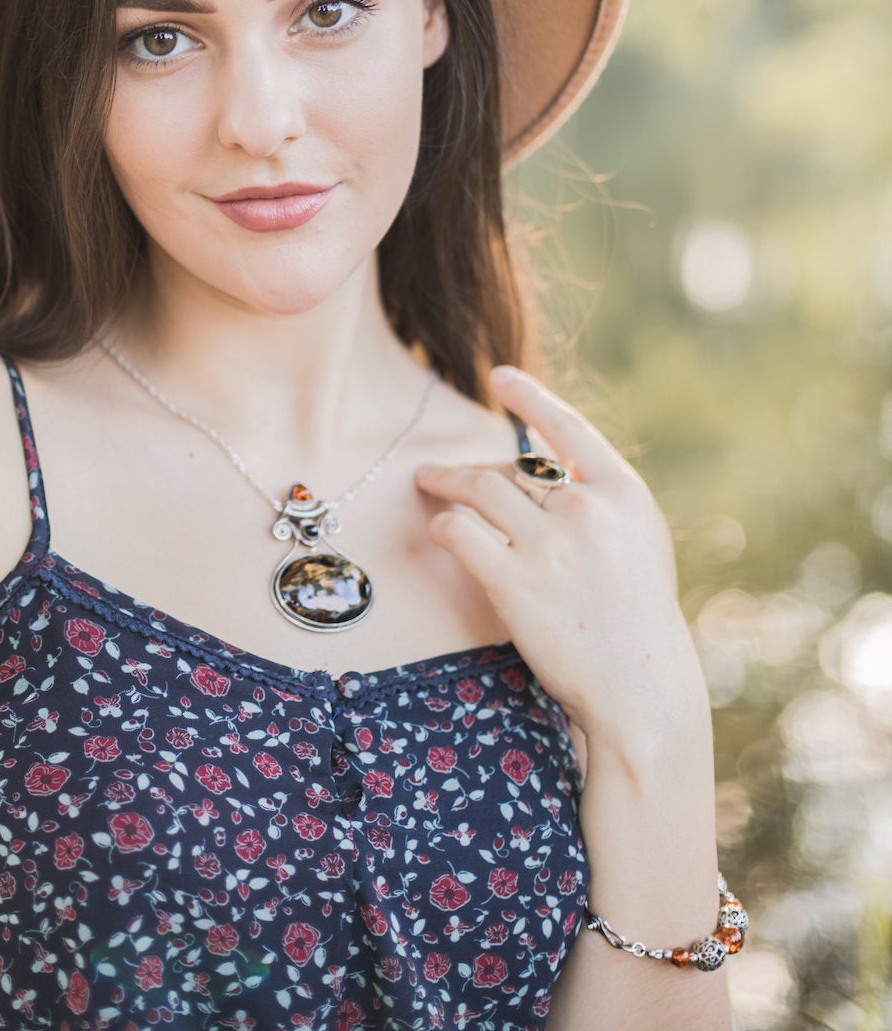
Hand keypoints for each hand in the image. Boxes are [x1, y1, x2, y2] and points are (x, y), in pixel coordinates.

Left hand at [414, 367, 704, 743]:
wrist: (639, 687)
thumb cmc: (636, 621)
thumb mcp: (640, 544)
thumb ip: (599, 503)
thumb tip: (543, 473)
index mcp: (624, 494)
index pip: (570, 429)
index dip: (531, 398)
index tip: (501, 377)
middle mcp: (587, 510)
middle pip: (514, 467)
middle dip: (476, 467)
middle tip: (446, 471)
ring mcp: (550, 545)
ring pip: (478, 487)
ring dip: (445, 481)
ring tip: (425, 480)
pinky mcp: (514, 582)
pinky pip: (459, 531)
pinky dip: (443, 524)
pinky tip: (438, 529)